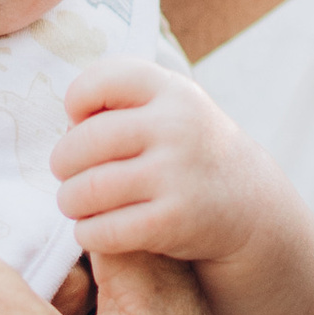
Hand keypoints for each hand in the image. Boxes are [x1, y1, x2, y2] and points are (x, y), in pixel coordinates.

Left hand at [52, 63, 270, 269]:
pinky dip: (88, 234)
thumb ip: (122, 102)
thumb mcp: (172, 107)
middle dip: (63, 163)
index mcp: (173, 91)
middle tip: (68, 174)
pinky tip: (95, 229)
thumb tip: (65, 125)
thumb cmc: (190, 151)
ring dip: (70, 201)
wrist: (249, 203)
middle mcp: (176, 127)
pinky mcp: (173, 221)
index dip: (76, 101)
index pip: (101, 80)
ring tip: (76, 203)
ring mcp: (176, 175)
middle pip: (82, 142)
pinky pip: (103, 230)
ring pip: (85, 190)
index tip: (81, 123)